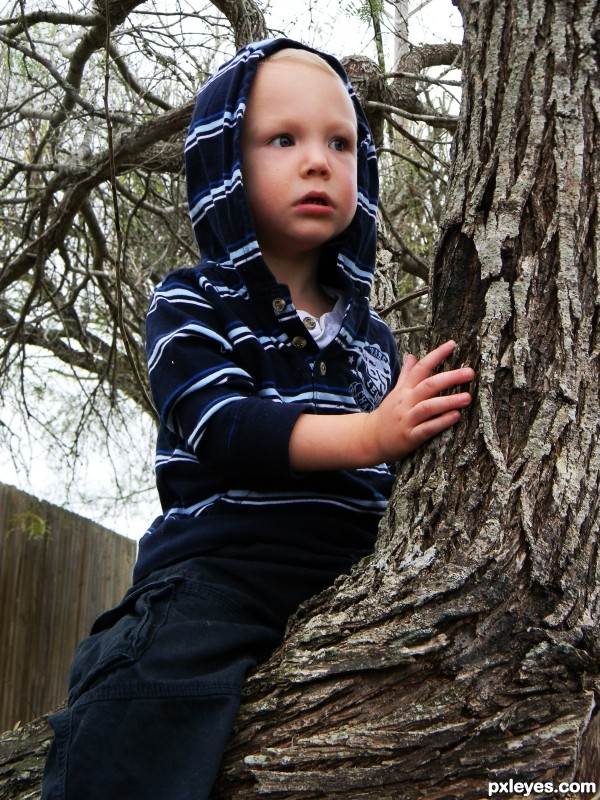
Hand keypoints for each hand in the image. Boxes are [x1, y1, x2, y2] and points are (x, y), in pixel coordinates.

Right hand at [364, 340, 473, 462]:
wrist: (371, 438)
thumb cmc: (388, 414)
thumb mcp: (395, 392)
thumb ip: (406, 375)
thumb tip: (412, 356)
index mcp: (404, 390)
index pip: (420, 368)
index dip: (436, 355)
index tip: (452, 344)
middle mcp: (406, 402)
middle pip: (428, 385)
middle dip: (450, 378)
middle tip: (469, 372)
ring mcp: (407, 419)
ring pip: (428, 407)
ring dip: (448, 401)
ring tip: (467, 397)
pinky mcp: (410, 437)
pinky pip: (427, 428)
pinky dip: (441, 422)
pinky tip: (455, 416)